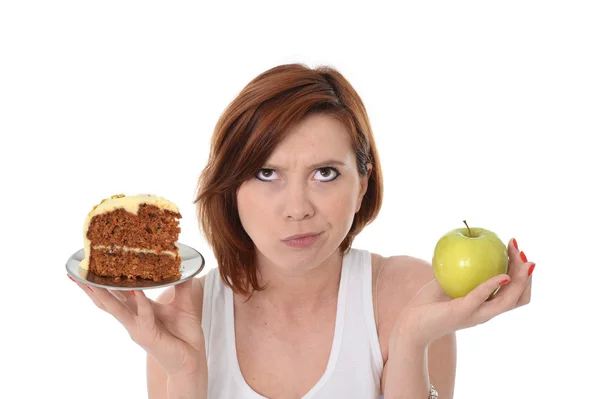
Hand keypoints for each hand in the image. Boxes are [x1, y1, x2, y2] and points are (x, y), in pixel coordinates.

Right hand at [68, 276, 205, 376]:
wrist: (192, 359)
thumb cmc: (185, 334)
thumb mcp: (183, 303)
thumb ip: (181, 284)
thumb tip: (183, 264)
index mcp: (139, 309)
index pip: (118, 293)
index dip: (106, 280)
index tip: (92, 266)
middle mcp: (133, 319)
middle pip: (107, 301)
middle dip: (91, 288)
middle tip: (76, 274)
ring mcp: (137, 328)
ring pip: (116, 309)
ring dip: (104, 295)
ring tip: (91, 281)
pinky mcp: (147, 335)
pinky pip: (143, 315)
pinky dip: (141, 303)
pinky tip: (138, 291)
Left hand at [393, 238, 533, 347]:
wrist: (411, 325)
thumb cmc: (428, 304)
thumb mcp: (449, 282)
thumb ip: (461, 271)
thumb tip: (469, 248)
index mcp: (485, 306)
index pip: (515, 294)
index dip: (523, 275)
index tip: (517, 251)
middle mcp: (485, 312)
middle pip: (519, 297)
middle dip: (526, 273)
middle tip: (520, 250)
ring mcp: (476, 314)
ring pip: (509, 301)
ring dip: (520, 280)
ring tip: (522, 261)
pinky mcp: (462, 312)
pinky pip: (481, 297)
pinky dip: (493, 286)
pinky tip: (502, 275)